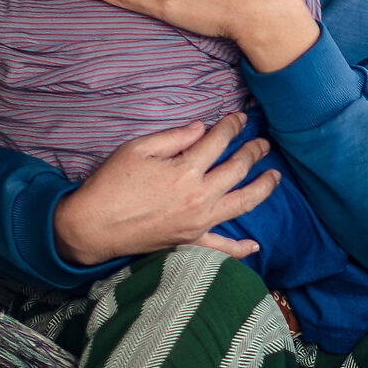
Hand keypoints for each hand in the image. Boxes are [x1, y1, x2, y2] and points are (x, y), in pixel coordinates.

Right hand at [50, 114, 276, 265]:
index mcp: (185, 170)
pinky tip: (255, 244)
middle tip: (263, 143)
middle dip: (253, 152)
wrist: (92, 226)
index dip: (232, 126)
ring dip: (262, 189)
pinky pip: (221, 247)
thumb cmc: (110, 184)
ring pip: (242, 204)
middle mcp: (198, 197)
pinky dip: (240, 248)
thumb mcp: (137, 149)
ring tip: (275, 177)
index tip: (240, 119)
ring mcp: (197, 222)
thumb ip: (173, 137)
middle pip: (237, 169)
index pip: (218, 142)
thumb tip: (201, 129)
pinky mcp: (189, 241)